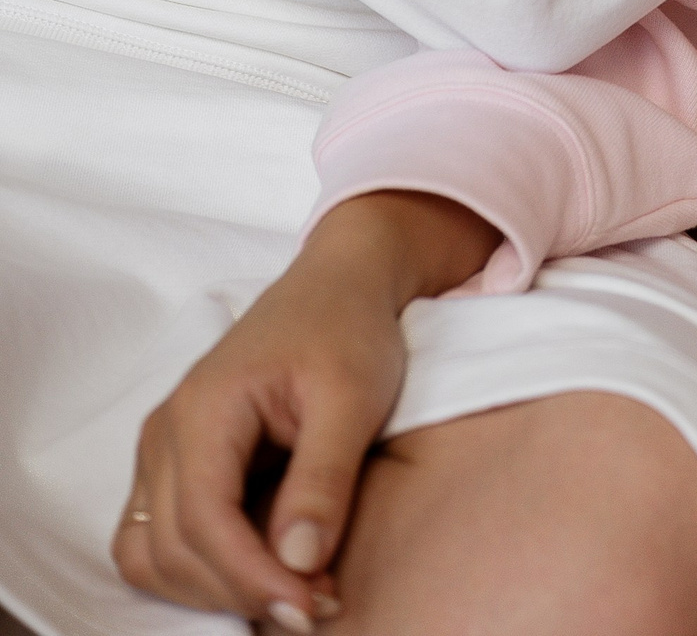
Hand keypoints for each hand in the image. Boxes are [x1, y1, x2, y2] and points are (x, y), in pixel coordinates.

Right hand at [115, 189, 495, 629]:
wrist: (340, 284)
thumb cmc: (348, 327)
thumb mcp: (353, 397)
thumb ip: (323, 479)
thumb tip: (299, 564)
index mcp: (204, 407)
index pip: (204, 521)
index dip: (252, 578)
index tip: (311, 607)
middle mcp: (165, 431)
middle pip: (172, 549)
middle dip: (241, 591)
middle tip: (317, 606)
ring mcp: (161, 449)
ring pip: (152, 555)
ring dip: (212, 590)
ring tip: (291, 592)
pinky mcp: (176, 464)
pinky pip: (160, 539)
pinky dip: (200, 570)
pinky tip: (261, 571)